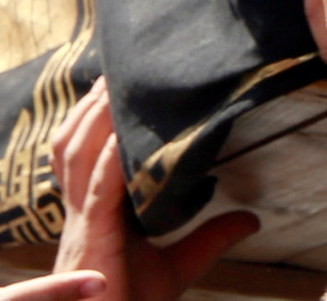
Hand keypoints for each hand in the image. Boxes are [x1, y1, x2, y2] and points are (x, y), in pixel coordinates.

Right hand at [48, 81, 259, 300]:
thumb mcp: (178, 266)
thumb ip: (209, 238)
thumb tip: (252, 218)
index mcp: (93, 212)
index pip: (87, 152)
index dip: (94, 115)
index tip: (115, 78)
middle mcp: (79, 211)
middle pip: (74, 143)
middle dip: (91, 102)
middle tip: (117, 61)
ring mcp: (81, 223)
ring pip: (76, 156)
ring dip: (94, 116)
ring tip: (115, 79)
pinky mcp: (91, 238)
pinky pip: (96, 188)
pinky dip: (108, 157)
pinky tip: (120, 134)